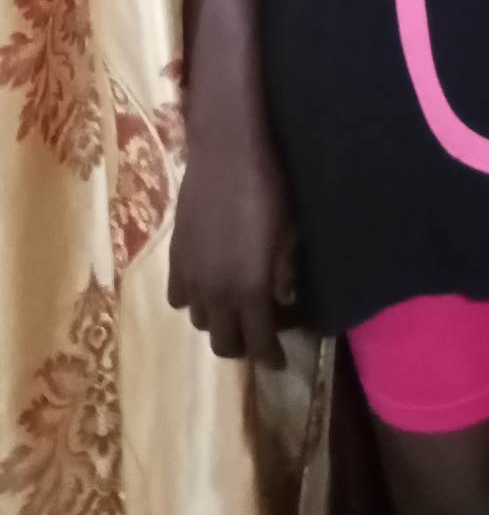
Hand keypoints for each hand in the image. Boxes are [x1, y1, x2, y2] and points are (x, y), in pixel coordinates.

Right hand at [168, 131, 297, 368]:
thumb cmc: (268, 188)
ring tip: (232, 307)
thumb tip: (283, 300)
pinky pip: (178, 297)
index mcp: (250, 289)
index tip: (279, 361)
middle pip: (223, 343)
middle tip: (256, 334)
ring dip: (217, 321)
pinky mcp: (173, 257)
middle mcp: (217, 292)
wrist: (226, 152)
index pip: (259, 342)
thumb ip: (284, 273)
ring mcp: (191, 276)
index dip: (270, 358)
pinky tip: (205, 284)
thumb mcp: (289, 233)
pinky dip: (192, 299)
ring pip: (199, 321)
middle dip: (242, 346)